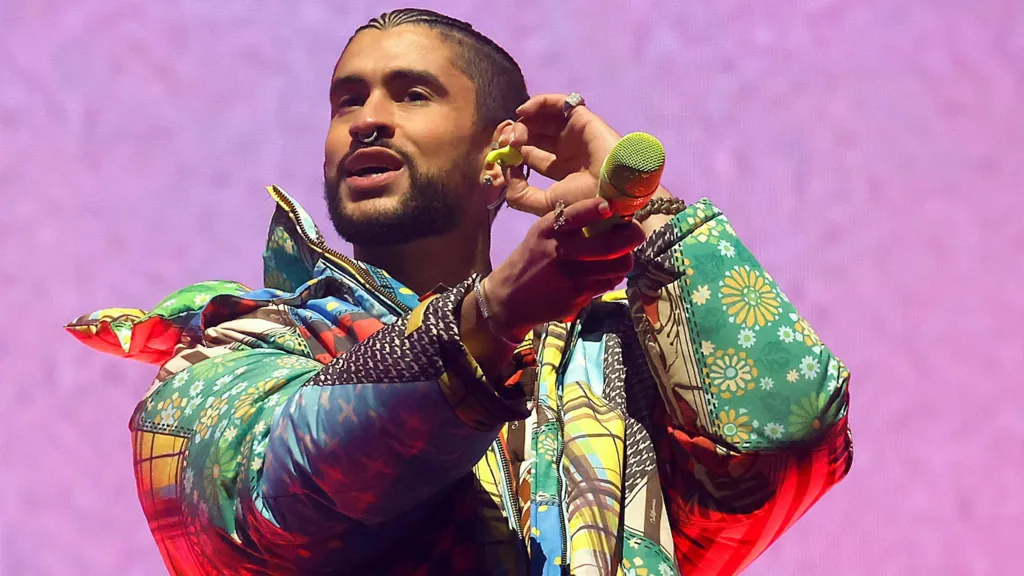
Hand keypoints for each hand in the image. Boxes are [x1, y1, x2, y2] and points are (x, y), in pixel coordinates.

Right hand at [482, 197, 645, 340]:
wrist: (509, 298)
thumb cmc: (531, 259)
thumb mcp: (541, 235)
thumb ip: (567, 225)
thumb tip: (608, 214)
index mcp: (548, 231)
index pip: (574, 215)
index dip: (594, 209)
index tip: (610, 206)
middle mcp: (559, 252)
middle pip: (609, 245)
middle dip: (631, 237)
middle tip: (637, 233)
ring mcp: (570, 276)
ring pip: (616, 266)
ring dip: (625, 261)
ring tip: (622, 257)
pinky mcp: (577, 297)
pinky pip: (608, 284)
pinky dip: (612, 278)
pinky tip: (606, 275)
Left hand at [498, 93, 621, 215]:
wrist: (613, 189)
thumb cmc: (582, 200)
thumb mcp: (544, 205)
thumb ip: (520, 195)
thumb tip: (507, 172)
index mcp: (562, 171)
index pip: (531, 156)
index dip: (513, 155)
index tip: (501, 157)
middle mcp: (568, 150)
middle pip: (534, 136)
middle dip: (515, 137)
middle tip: (503, 143)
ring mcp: (575, 133)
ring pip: (542, 119)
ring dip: (523, 123)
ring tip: (514, 135)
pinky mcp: (581, 118)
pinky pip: (557, 103)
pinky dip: (537, 103)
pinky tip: (523, 112)